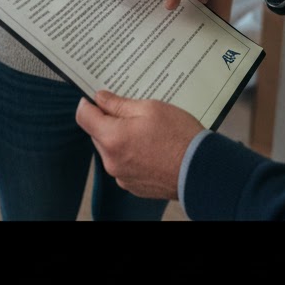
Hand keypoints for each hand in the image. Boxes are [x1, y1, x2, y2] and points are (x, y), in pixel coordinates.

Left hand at [75, 89, 203, 200]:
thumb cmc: (178, 136)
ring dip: (120, 138)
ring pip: (110, 149)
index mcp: (112, 138)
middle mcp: (111, 161)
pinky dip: (131, 154)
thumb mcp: (149, 108)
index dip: (88, 103)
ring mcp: (122, 176)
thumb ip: (119, 104)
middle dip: (109, 121)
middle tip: (132, 111)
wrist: (201, 171)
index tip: (98, 97)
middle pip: (97, 134)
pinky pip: (123, 164)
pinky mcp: (133, 186)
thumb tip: (99, 98)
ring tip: (146, 130)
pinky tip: (151, 147)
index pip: (83, 116)